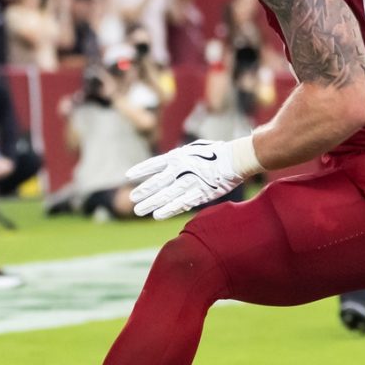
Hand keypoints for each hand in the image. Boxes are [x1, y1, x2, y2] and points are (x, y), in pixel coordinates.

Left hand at [126, 138, 253, 218]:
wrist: (236, 158)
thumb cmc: (217, 153)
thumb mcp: (195, 149)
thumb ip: (181, 157)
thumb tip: (169, 162)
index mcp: (178, 156)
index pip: (154, 164)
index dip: (141, 170)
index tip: (128, 175)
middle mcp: (181, 169)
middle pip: (157, 183)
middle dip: (143, 192)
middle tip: (132, 199)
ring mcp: (190, 182)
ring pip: (166, 195)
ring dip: (151, 203)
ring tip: (139, 211)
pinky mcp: (200, 193)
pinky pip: (181, 203)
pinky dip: (169, 210)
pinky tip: (158, 215)